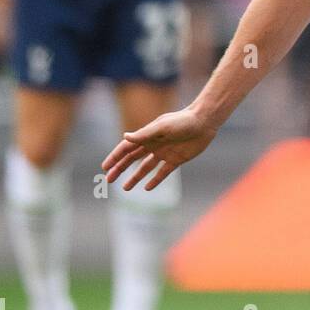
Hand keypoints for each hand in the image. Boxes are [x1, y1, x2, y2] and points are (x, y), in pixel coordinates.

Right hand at [102, 107, 216, 190]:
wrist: (204, 122)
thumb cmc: (182, 121)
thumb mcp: (162, 127)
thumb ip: (144, 134)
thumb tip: (125, 137)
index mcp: (147, 136)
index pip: (126, 148)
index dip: (115, 157)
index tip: (105, 167)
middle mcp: (153, 145)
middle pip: (132, 159)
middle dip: (120, 169)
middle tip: (108, 180)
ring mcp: (164, 153)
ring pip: (145, 168)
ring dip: (135, 177)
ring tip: (125, 188)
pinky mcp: (176, 160)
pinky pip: (163, 172)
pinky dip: (155, 180)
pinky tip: (147, 188)